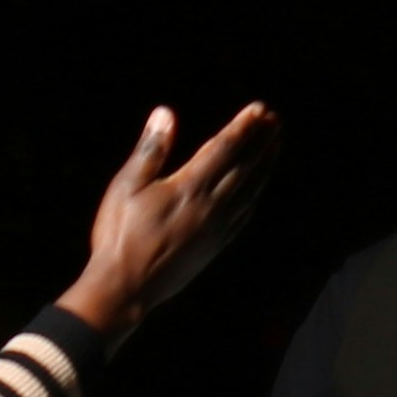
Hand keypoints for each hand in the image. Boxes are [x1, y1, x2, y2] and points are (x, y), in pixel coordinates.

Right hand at [62, 101, 279, 334]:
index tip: (260, 109)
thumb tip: (166, 113)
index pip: (225, 148)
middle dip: (261, 142)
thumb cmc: (120, 234)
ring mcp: (216, 229)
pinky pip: (243, 216)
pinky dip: (253, 197)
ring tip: (274, 149)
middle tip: (275, 122)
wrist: (126, 287)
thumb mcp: (127, 185)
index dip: (244, 127)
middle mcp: (211, 206)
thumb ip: (151, 149)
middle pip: (245, 167)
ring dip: (264, 168)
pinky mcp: (214, 247)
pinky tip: (255, 193)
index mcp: (190, 187)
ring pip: (249, 192)